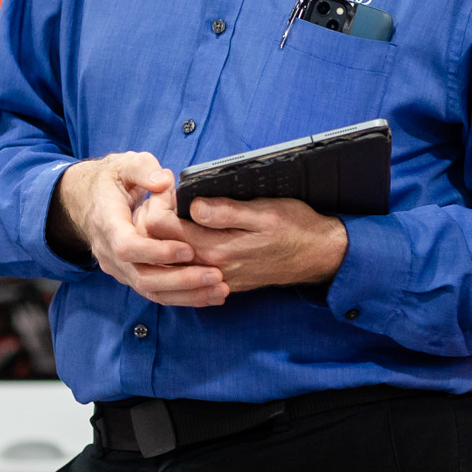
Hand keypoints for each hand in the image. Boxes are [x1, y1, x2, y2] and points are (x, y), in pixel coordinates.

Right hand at [59, 154, 227, 307]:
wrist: (89, 199)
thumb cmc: (112, 180)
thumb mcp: (124, 164)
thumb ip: (143, 170)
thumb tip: (164, 182)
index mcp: (107, 222)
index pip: (127, 246)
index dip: (157, 252)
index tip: (188, 249)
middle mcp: (109, 251)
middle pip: (142, 277)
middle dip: (180, 279)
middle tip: (215, 275)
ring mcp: (119, 268)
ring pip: (151, 290)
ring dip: (187, 294)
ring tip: (220, 290)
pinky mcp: (131, 275)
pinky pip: (156, 293)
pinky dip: (183, 296)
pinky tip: (210, 294)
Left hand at [139, 196, 348, 291]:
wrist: (318, 256)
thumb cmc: (295, 228)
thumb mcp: (265, 211)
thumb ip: (226, 211)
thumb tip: (193, 206)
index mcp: (217, 248)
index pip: (163, 229)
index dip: (157, 205)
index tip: (164, 190)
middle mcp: (211, 267)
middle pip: (160, 247)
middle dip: (153, 221)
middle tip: (161, 199)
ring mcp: (216, 278)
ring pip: (171, 261)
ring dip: (163, 238)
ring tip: (170, 213)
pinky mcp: (223, 282)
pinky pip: (188, 270)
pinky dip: (178, 253)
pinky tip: (185, 235)